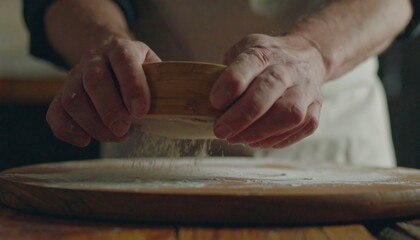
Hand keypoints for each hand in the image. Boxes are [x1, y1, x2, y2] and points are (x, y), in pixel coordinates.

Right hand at [46, 38, 160, 146]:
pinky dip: (67, 130)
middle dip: (110, 110)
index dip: (132, 86)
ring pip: (73, 99)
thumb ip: (162, 83)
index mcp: (121, 49)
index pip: (124, 62)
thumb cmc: (137, 69)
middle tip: (124, 130)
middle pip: (95, 80)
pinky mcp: (62, 95)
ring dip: (93, 124)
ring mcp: (75, 77)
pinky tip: (85, 140)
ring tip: (115, 136)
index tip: (142, 111)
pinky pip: (55, 112)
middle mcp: (94, 59)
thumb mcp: (153, 66)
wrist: (107, 56)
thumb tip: (178, 107)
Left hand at [210, 34, 326, 147]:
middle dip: (242, 116)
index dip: (230, 84)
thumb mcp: (241, 52)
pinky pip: (303, 127)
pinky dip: (278, 139)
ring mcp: (305, 88)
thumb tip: (206, 103)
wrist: (305, 55)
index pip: (249, 63)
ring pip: (290, 113)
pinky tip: (257, 141)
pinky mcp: (316, 107)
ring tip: (238, 139)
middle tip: (220, 131)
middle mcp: (288, 69)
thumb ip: (226, 73)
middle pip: (269, 89)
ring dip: (261, 132)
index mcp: (264, 52)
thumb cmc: (264, 60)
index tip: (215, 102)